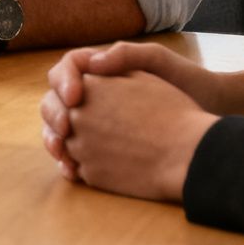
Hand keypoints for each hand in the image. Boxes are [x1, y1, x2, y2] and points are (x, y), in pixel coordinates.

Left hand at [49, 71, 215, 201]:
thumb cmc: (173, 112)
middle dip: (63, 118)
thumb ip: (108, 70)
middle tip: (85, 123)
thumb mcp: (142, 76)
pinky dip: (89, 164)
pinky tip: (110, 161)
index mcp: (88, 89)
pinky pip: (79, 167)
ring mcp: (81, 149)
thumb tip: (90, 68)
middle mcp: (77, 118)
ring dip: (77, 142)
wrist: (188, 154)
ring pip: (66, 144)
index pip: (60, 88)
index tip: (80, 98)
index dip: (69, 92)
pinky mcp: (90, 176)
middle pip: (56, 117)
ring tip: (104, 142)